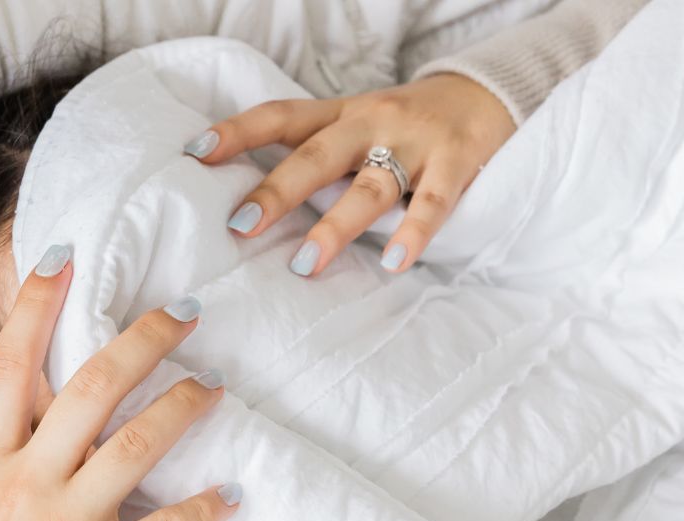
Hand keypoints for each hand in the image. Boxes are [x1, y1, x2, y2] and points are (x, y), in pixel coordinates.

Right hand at [0, 246, 240, 520]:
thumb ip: (6, 458)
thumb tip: (38, 417)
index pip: (10, 365)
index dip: (36, 305)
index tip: (63, 255)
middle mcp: (29, 480)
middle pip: (90, 388)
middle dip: (142, 342)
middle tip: (184, 311)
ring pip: (135, 445)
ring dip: (183, 408)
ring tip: (216, 385)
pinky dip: (203, 511)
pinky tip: (234, 495)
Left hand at [185, 74, 515, 276]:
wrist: (488, 92)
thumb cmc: (408, 123)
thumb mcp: (359, 126)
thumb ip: (319, 156)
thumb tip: (258, 204)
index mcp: (341, 114)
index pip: (280, 117)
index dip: (238, 132)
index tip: (196, 154)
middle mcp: (371, 122)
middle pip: (316, 156)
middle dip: (277, 191)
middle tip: (240, 226)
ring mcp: (414, 142)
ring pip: (369, 186)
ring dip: (335, 226)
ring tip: (305, 264)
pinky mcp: (455, 162)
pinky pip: (432, 202)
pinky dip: (414, 232)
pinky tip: (394, 263)